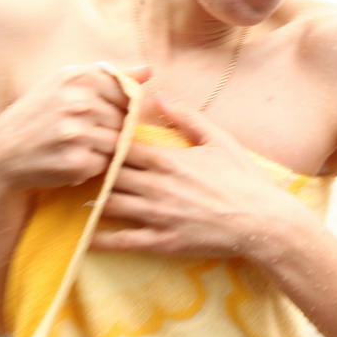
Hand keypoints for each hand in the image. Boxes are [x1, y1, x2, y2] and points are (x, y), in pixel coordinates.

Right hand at [0, 63, 149, 190]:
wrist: (1, 152)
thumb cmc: (40, 114)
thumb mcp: (69, 85)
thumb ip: (112, 77)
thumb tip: (150, 70)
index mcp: (78, 77)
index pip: (127, 94)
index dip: (118, 108)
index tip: (97, 115)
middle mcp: (77, 102)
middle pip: (123, 120)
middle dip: (110, 131)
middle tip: (79, 134)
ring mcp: (76, 133)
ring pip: (117, 143)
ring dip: (102, 150)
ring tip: (75, 146)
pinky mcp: (75, 162)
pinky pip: (104, 165)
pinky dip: (92, 166)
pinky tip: (68, 159)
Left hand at [91, 95, 309, 257]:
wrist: (263, 222)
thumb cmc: (243, 178)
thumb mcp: (219, 140)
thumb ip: (186, 117)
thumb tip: (160, 95)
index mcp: (168, 159)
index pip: (122, 145)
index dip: (101, 140)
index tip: (87, 135)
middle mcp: (156, 187)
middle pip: (109, 173)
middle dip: (90, 167)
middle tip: (73, 162)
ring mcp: (157, 216)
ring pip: (110, 205)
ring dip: (91, 198)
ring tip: (73, 194)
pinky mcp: (162, 242)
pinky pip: (123, 241)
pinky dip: (100, 239)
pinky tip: (84, 237)